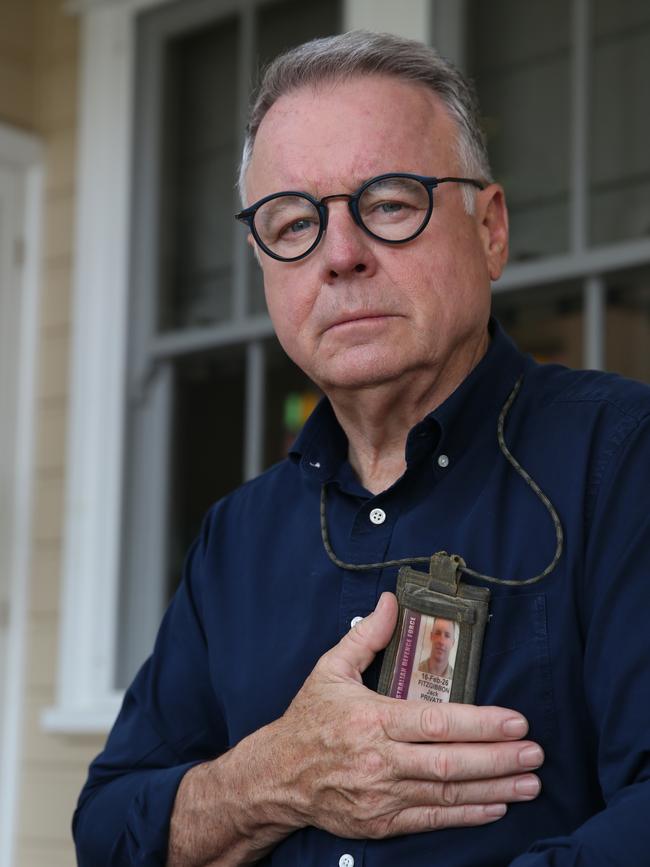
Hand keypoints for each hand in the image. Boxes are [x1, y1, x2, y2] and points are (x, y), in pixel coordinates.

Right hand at [247, 592, 542, 838]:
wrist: (276, 776)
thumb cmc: (308, 720)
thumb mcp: (330, 669)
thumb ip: (366, 636)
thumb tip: (390, 602)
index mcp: (371, 719)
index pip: (436, 722)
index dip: (481, 723)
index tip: (516, 722)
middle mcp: (379, 760)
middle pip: (449, 763)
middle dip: (498, 759)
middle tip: (534, 753)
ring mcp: (381, 795)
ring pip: (447, 794)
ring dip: (493, 789)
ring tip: (529, 783)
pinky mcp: (381, 822)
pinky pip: (431, 820)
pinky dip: (466, 815)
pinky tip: (495, 806)